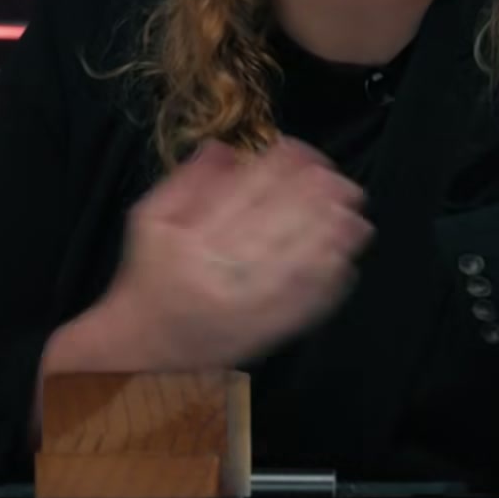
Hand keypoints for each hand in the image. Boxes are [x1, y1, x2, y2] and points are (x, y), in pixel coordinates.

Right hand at [97, 138, 372, 370]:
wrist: (143, 349)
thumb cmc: (150, 277)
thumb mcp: (150, 218)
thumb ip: (187, 180)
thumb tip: (227, 148)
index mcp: (191, 238)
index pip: (248, 191)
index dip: (284, 167)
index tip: (305, 153)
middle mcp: (221, 270)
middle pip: (281, 223)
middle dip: (318, 199)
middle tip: (342, 182)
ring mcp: (247, 304)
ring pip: (300, 264)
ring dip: (333, 238)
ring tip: (355, 215)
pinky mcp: (265, 333)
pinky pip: (304, 306)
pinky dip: (329, 284)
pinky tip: (346, 262)